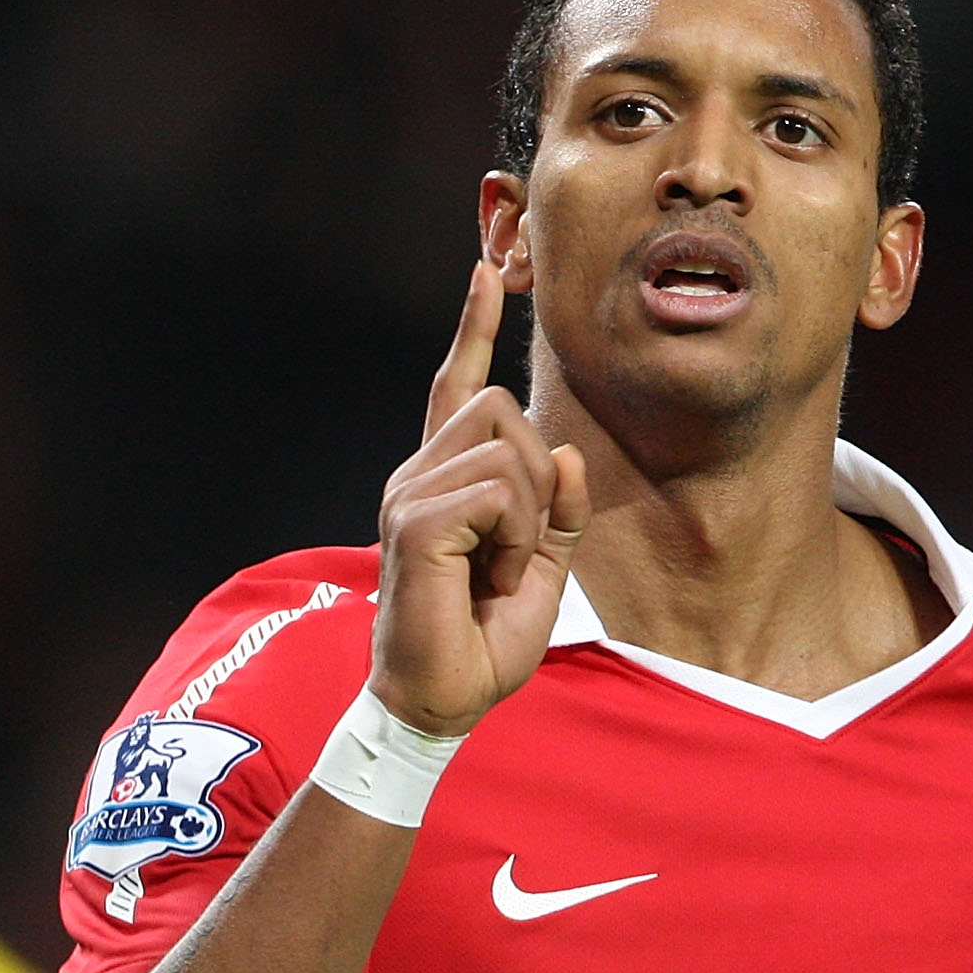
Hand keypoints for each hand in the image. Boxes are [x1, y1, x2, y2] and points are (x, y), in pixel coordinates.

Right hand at [370, 258, 589, 736]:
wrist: (441, 701)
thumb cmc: (481, 641)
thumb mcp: (542, 568)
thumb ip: (558, 511)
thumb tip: (564, 453)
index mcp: (440, 480)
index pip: (454, 388)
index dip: (472, 330)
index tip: (488, 272)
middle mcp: (415, 476)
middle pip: (500, 408)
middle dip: (535, 476)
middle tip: (518, 549)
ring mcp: (408, 494)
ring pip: (505, 448)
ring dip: (528, 516)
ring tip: (499, 569)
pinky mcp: (415, 520)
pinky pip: (499, 492)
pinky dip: (515, 539)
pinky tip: (491, 576)